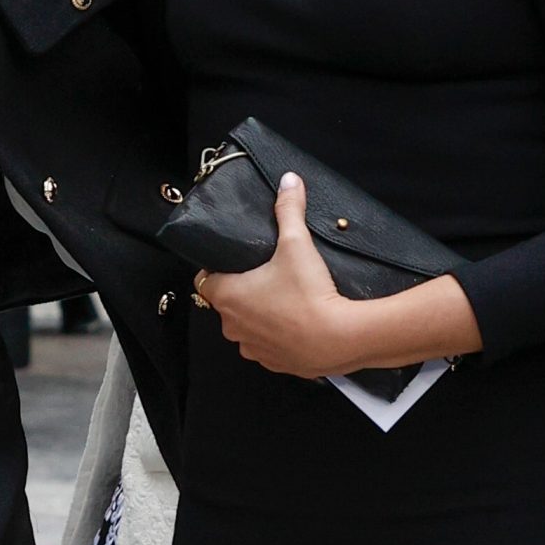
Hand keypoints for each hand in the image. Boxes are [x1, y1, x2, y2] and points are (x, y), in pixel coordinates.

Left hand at [201, 174, 368, 379]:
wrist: (340, 339)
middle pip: (226, 304)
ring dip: (258, 315)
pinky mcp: (274, 364)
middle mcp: (232, 327)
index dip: (216, 269)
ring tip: (284, 298)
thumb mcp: (297, 244)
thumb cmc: (309, 294)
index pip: (204, 280)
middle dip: (242, 291)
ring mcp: (253, 349)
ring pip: (246, 328)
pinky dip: (277, 336)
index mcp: (227, 297)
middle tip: (267, 274)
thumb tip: (289, 180)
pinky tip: (296, 322)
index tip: (234, 261)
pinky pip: (266, 347)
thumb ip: (289, 210)